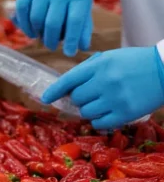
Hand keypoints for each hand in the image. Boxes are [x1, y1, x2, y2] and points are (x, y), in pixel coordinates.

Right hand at [15, 0, 92, 56]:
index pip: (75, 20)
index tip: (69, 53)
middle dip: (51, 39)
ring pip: (36, 18)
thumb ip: (83, 24)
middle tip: (51, 46)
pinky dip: (25, 25)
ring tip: (41, 37)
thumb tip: (83, 47)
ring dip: (37, 33)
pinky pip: (22, 11)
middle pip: (52, 22)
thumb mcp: (82, 2)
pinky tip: (30, 32)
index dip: (71, 39)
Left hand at [42, 47, 163, 129]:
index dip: (54, 90)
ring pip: (86, 112)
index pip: (69, 80)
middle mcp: (105, 82)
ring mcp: (115, 98)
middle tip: (91, 96)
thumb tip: (68, 86)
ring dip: (89, 110)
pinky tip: (106, 114)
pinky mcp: (126, 113)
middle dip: (79, 98)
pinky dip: (99, 121)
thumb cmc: (137, 62)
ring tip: (101, 104)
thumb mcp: (112, 58)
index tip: (45, 98)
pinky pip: (99, 123)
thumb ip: (90, 69)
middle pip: (76, 98)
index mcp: (100, 65)